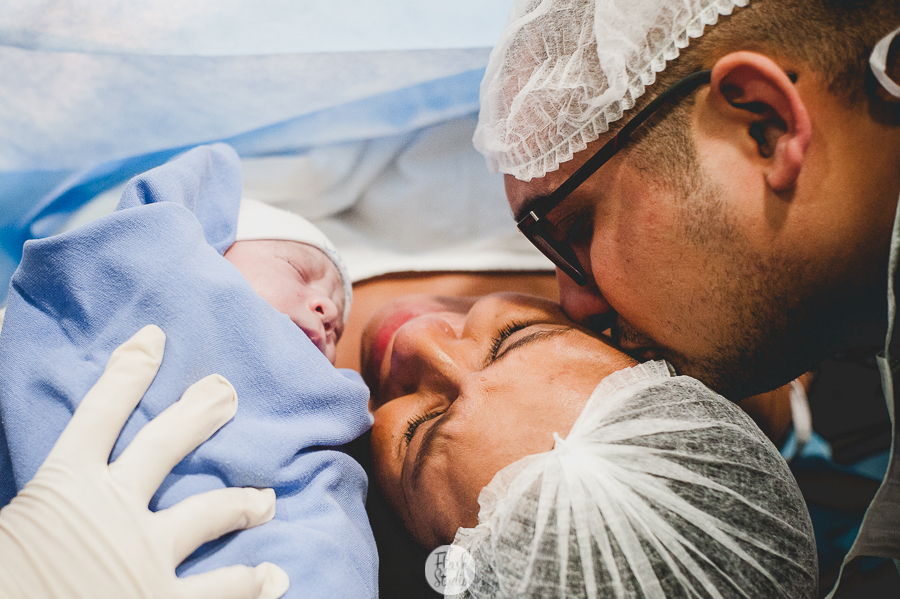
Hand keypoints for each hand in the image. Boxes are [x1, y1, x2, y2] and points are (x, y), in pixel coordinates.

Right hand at [0, 325, 288, 598]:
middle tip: (227, 394)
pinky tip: (275, 578)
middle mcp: (115, 508)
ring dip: (242, 504)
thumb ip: (48, 499)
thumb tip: (52, 471)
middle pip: (166, 445)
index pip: (100, 413)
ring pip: (209, 513)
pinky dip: (251, 583)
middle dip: (199, 415)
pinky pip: (221, 588)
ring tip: (267, 501)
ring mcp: (146, 553)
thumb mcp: (12, 525)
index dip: (128, 372)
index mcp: (66, 485)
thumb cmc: (3, 579)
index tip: (153, 338)